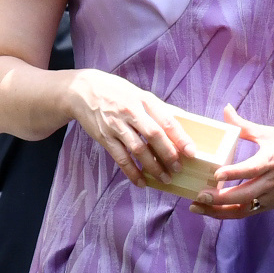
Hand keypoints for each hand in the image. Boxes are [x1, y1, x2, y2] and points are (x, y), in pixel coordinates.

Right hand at [61, 69, 189, 184]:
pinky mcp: (105, 137)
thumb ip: (158, 108)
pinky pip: (120, 158)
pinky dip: (131, 172)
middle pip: (153, 135)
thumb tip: (183, 121)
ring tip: (164, 179)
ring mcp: (116, 126)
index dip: (180, 137)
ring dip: (152, 167)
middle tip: (178, 169)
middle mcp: (131, 112)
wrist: (81, 91)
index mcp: (143, 100)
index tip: (191, 152)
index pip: (166, 120)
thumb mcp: (138, 93)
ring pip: (138, 149)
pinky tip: (141, 182)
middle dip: (168, 154)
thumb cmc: (116, 92)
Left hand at [199, 112, 273, 219]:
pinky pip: (248, 212)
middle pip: (242, 195)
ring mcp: (272, 196)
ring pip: (242, 209)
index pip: (251, 169)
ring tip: (197, 207)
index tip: (215, 174)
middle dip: (218, 199)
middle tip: (197, 196)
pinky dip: (229, 213)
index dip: (233, 173)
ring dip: (218, 211)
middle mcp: (272, 181)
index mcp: (272, 160)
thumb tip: (225, 109)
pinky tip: (213, 210)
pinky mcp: (272, 204)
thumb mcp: (272, 133)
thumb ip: (244, 126)